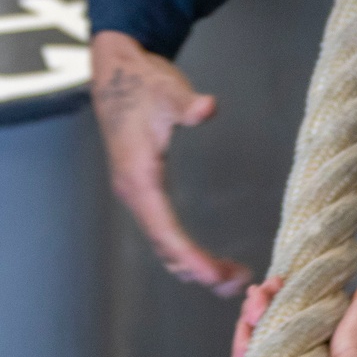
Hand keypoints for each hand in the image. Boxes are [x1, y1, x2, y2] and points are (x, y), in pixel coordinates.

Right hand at [91, 30, 251, 295]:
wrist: (117, 72)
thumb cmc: (143, 84)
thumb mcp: (168, 90)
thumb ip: (188, 103)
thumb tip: (208, 108)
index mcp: (140, 178)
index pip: (166, 231)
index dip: (192, 257)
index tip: (216, 277)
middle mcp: (134, 193)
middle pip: (165, 247)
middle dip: (199, 270)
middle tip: (239, 284)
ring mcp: (136, 193)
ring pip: (161, 243)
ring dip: (192, 265)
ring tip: (230, 278)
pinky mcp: (142, 188)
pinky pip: (161, 231)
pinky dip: (182, 250)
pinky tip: (205, 258)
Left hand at [230, 275, 356, 356]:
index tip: (246, 333)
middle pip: (254, 354)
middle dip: (250, 326)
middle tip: (257, 303)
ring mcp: (302, 345)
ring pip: (264, 328)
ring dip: (260, 306)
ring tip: (268, 287)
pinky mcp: (307, 321)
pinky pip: (279, 309)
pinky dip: (273, 295)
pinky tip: (277, 281)